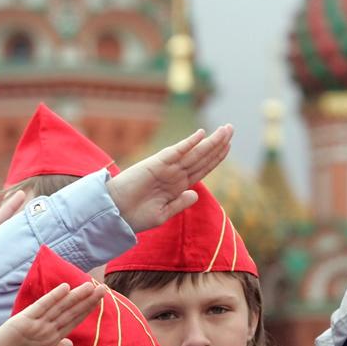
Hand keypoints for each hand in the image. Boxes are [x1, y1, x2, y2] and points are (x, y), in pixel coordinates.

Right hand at [0, 281, 103, 345]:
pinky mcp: (22, 321)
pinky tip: (65, 288)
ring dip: (75, 296)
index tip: (100, 301)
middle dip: (86, 300)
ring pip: (59, 307)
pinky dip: (53, 297)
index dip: (86, 311)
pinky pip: (41, 307)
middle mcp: (44, 330)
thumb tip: (70, 341)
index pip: (72, 322)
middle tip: (103, 288)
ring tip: (91, 285)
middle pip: (69, 312)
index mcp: (50, 341)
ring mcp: (34, 324)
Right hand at [107, 124, 232, 232]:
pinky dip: (188, 143)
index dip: (216, 157)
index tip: (228, 146)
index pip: (202, 168)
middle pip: (201, 157)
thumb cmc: (136, 216)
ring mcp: (166, 168)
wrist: (115, 214)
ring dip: (211, 141)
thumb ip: (180, 203)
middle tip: (231, 128)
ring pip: (194, 153)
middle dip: (218, 144)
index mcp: (178, 186)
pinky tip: (201, 134)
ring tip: (226, 129)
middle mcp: (174, 174)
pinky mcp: (156, 164)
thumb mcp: (163, 214)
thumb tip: (195, 193)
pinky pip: (176, 152)